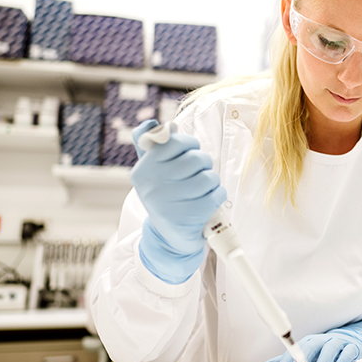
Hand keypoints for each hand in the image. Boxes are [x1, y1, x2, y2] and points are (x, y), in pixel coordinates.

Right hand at [130, 120, 226, 283]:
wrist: (169, 238)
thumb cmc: (165, 197)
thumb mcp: (152, 173)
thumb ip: (151, 146)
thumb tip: (151, 123)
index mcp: (143, 170)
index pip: (176, 142)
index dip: (190, 145)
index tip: (189, 154)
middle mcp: (154, 186)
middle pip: (196, 158)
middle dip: (203, 165)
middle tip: (198, 175)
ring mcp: (171, 203)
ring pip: (209, 176)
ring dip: (211, 182)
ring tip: (202, 190)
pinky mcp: (190, 216)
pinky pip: (217, 193)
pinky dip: (218, 196)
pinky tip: (208, 202)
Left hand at [261, 317, 361, 361]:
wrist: (352, 344)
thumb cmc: (326, 354)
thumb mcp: (307, 358)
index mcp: (309, 342)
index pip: (295, 352)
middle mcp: (322, 340)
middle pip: (311, 348)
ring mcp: (338, 343)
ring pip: (330, 349)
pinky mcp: (352, 348)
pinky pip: (347, 352)